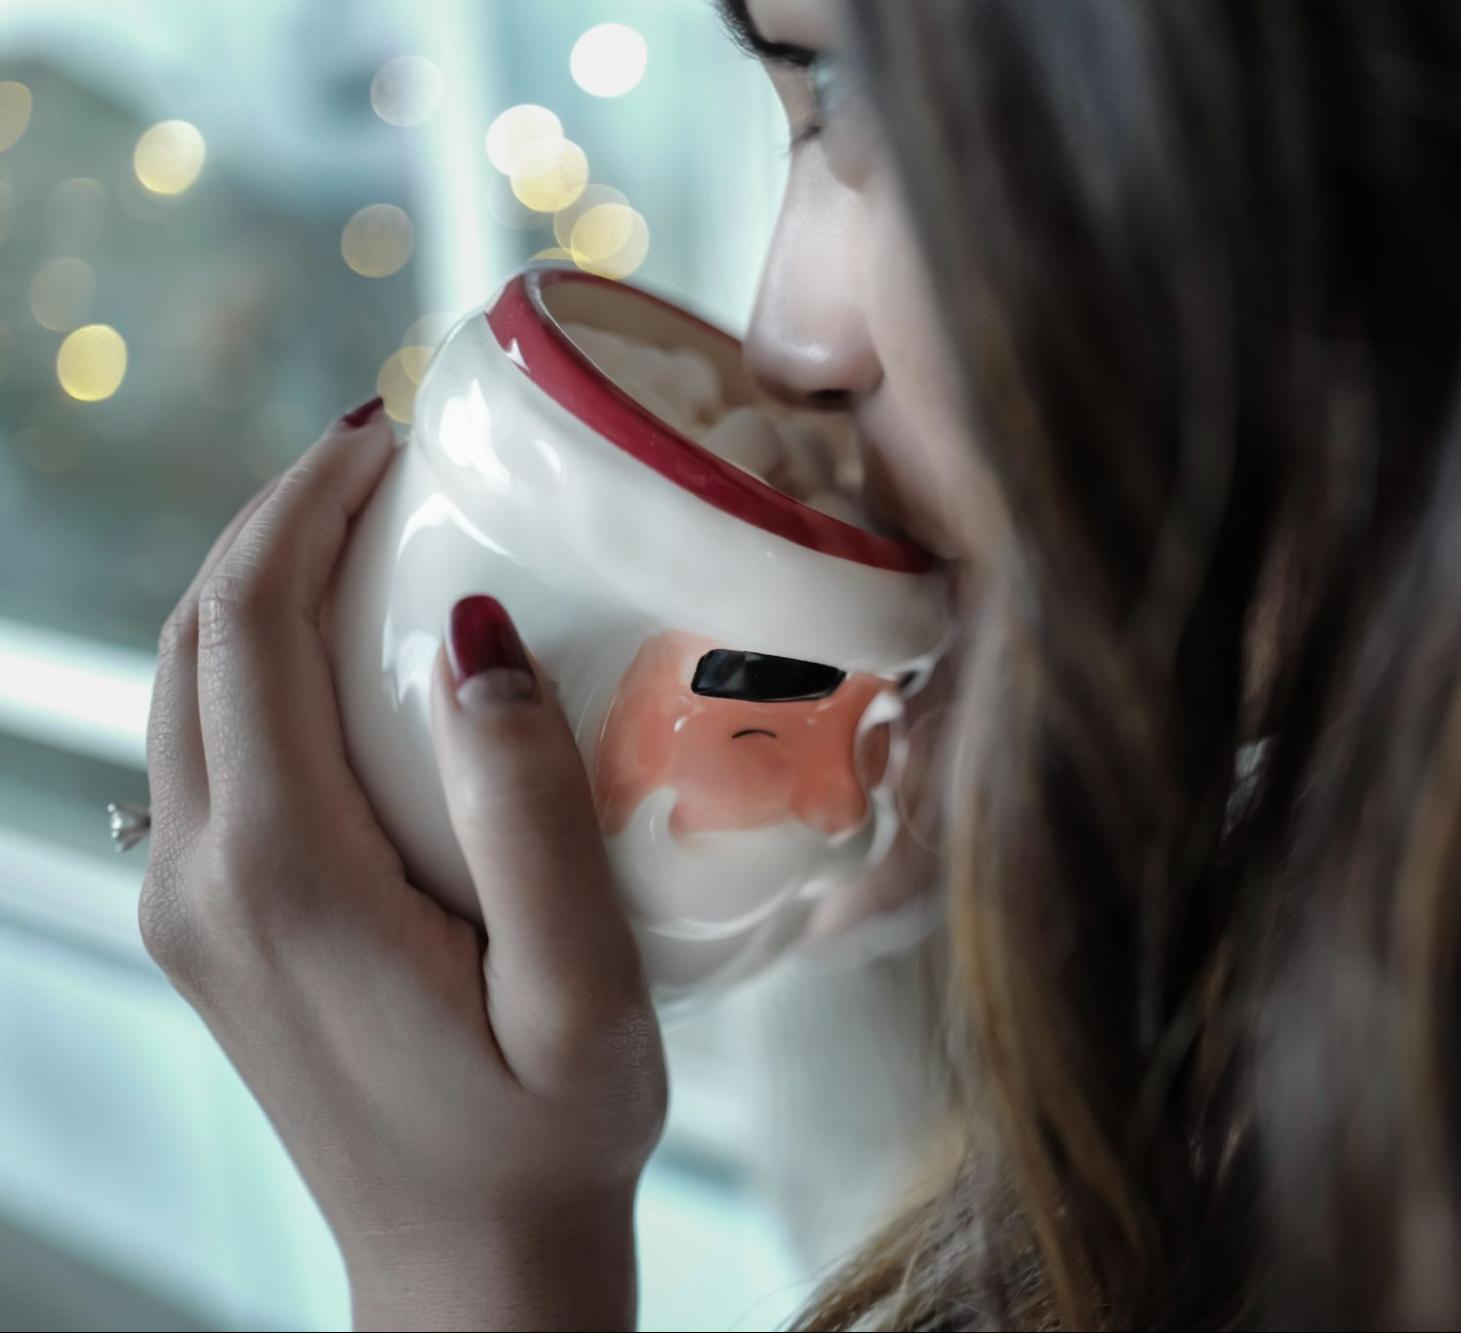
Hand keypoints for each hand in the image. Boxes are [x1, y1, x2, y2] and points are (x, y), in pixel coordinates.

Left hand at [139, 399, 666, 1330]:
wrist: (467, 1269)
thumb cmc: (549, 1138)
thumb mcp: (582, 990)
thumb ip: (529, 812)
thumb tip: (473, 633)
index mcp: (285, 876)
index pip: (249, 625)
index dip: (307, 504)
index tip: (392, 430)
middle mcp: (204, 879)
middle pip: (195, 637)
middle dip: (276, 523)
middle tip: (394, 458)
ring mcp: (190, 908)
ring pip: (184, 690)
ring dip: (259, 590)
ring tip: (374, 532)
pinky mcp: (211, 931)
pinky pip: (206, 754)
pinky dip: (259, 668)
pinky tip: (354, 659)